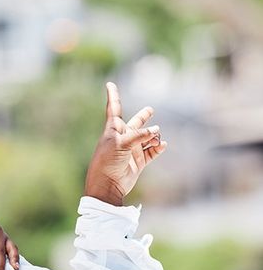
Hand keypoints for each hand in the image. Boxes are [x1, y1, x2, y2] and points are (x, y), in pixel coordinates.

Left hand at [85, 83, 166, 205]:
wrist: (107, 185)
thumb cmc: (107, 162)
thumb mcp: (121, 144)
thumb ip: (139, 135)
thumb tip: (157, 132)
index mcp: (113, 130)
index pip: (114, 109)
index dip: (113, 96)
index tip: (109, 84)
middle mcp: (123, 138)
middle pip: (135, 123)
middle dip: (143, 117)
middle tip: (150, 110)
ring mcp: (131, 150)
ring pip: (147, 137)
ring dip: (154, 136)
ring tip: (156, 137)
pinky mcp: (138, 161)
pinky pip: (151, 151)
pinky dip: (157, 147)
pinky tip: (162, 144)